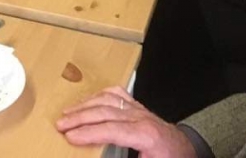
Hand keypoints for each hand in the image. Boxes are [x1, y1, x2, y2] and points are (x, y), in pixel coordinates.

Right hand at [56, 87, 195, 157]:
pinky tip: (89, 100)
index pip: (112, 129)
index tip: (69, 137)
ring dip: (86, 104)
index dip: (89, 133)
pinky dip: (100, 95)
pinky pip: (118, 94)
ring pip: (109, 99)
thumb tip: (101, 155)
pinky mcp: (139, 108)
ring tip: (67, 112)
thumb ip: (122, 157)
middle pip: (105, 111)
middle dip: (80, 117)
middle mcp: (141, 117)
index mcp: (145, 134)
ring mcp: (140, 110)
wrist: (186, 155)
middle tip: (60, 125)